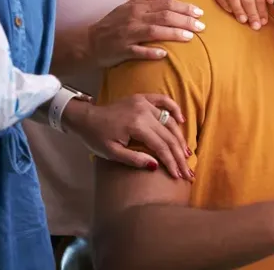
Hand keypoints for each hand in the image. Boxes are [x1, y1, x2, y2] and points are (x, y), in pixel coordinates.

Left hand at [64, 94, 193, 180]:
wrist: (85, 118)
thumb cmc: (96, 138)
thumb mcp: (111, 153)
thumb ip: (134, 159)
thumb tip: (156, 166)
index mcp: (136, 125)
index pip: (161, 147)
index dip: (171, 162)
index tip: (179, 176)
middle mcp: (144, 112)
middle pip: (169, 136)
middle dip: (179, 155)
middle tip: (188, 170)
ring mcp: (144, 103)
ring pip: (170, 121)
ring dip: (180, 138)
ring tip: (187, 153)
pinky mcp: (143, 98)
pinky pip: (164, 100)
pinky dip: (174, 109)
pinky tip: (182, 120)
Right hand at [89, 0, 204, 67]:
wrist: (90, 42)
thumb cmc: (114, 23)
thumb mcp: (131, 5)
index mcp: (138, 6)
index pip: (165, 3)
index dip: (183, 7)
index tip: (199, 12)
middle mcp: (134, 18)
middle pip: (163, 16)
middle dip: (184, 20)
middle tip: (201, 26)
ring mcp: (127, 34)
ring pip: (153, 31)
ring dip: (173, 33)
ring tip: (190, 37)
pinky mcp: (122, 50)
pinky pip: (137, 51)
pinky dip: (151, 52)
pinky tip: (164, 55)